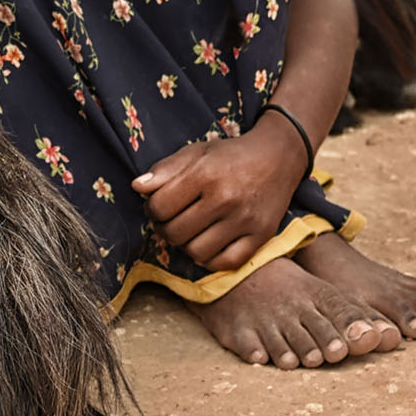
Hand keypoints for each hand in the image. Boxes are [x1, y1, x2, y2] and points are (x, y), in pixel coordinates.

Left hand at [135, 117, 308, 271]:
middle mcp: (226, 198)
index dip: (151, 209)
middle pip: (175, 233)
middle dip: (164, 229)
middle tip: (170, 220)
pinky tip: (207, 244)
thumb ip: (165, 170)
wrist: (278, 157)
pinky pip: (225, 263)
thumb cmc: (230, 155)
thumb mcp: (196, 152)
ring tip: (189, 231)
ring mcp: (245, 220)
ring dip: (186, 245)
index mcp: (205, 174)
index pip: (160, 207)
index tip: (157, 206)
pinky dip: (211, 259)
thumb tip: (137, 188)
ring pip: (197, 252)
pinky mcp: (261, 236)